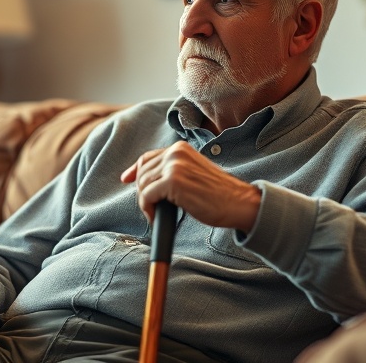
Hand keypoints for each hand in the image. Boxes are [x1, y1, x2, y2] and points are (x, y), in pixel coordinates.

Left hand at [120, 141, 261, 231]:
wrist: (238, 203)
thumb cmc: (218, 194)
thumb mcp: (193, 174)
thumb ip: (173, 171)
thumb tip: (146, 179)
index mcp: (181, 148)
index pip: (148, 157)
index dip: (135, 170)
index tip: (126, 179)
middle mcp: (176, 152)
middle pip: (142, 172)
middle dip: (143, 191)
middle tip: (153, 207)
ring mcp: (174, 166)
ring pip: (142, 184)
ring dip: (146, 202)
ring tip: (158, 213)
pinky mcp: (173, 182)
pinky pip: (146, 196)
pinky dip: (148, 208)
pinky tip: (156, 216)